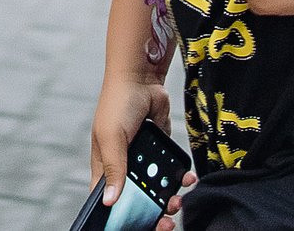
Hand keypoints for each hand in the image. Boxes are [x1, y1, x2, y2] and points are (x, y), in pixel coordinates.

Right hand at [91, 77, 189, 229]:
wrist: (142, 77)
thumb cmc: (117, 103)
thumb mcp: (111, 137)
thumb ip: (113, 169)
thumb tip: (109, 200)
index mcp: (105, 168)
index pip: (110, 201)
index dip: (124, 217)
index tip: (143, 226)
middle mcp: (123, 167)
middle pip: (137, 201)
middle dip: (153, 213)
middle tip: (167, 220)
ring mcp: (143, 160)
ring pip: (157, 190)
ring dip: (169, 198)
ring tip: (179, 199)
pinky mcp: (160, 151)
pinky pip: (171, 172)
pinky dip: (180, 178)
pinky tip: (187, 179)